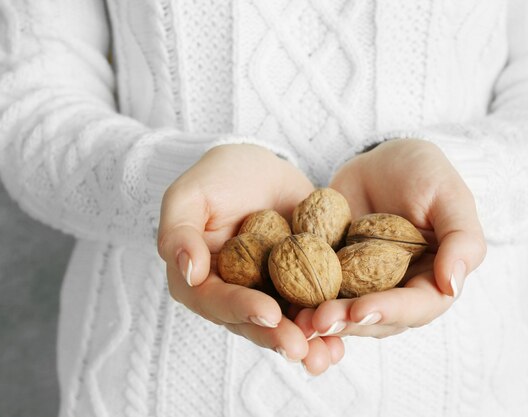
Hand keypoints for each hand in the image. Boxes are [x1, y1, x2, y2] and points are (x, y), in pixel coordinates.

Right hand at [157, 144, 343, 373]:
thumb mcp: (188, 196)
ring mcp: (269, 292)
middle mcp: (235, 295)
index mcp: (201, 282)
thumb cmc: (216, 178)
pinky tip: (349, 329)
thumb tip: (188, 272)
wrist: (258, 168)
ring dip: (309, 341)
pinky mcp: (299, 283)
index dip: (242, 310)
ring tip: (329, 354)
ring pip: (287, 323)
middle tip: (303, 349)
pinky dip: (330, 320)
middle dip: (280, 338)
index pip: (218, 302)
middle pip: (255, 324)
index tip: (270, 315)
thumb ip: (178, 233)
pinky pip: (314, 305)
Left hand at [295, 139, 485, 339]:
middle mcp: (398, 291)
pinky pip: (318, 292)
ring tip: (297, 321)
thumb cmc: (424, 172)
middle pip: (376, 318)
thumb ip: (461, 239)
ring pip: (345, 312)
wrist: (380, 159)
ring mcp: (364, 286)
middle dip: (347, 321)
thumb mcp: (450, 196)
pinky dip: (302, 302)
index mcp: (432, 280)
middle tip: (317, 321)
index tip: (361, 310)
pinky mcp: (334, 274)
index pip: (417, 306)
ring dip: (322, 319)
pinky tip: (282, 305)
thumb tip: (453, 285)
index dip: (390, 311)